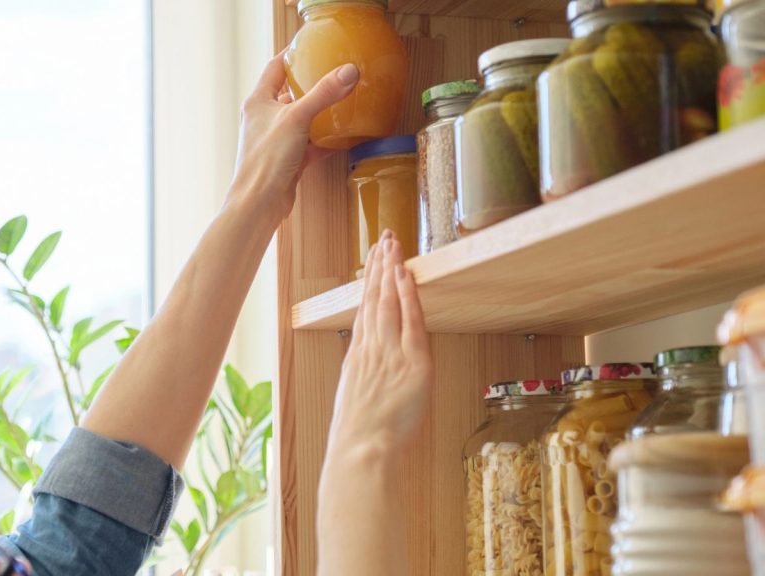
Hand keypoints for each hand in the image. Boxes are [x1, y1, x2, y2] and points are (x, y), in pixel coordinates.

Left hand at [229, 52, 358, 222]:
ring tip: (343, 101)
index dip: (292, 55)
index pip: (275, 68)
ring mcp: (276, 140)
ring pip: (302, 120)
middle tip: (334, 74)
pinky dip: (325, 140)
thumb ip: (324, 94)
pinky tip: (343, 137)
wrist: (259, 203)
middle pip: (290, 93)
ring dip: (320, 113)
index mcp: (258, 101)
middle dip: (312, 84)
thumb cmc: (265, 160)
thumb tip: (348, 71)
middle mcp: (264, 118)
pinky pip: (310, 144)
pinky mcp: (288, 160)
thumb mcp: (297, 118)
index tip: (311, 47)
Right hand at [330, 231, 433, 452]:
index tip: (372, 260)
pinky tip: (405, 276)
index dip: (370, 282)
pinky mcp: (413, 364)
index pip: (365, 309)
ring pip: (389, 303)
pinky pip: (411, 323)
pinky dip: (407, 297)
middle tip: (384, 239)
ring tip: (393, 245)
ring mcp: (390, 354)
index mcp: (358, 357)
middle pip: (374, 298)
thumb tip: (372, 369)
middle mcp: (371, 349)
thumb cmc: (359, 438)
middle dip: (379, 266)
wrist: (361, 453)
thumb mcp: (355, 400)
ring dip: (391, 271)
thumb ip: (366, 378)